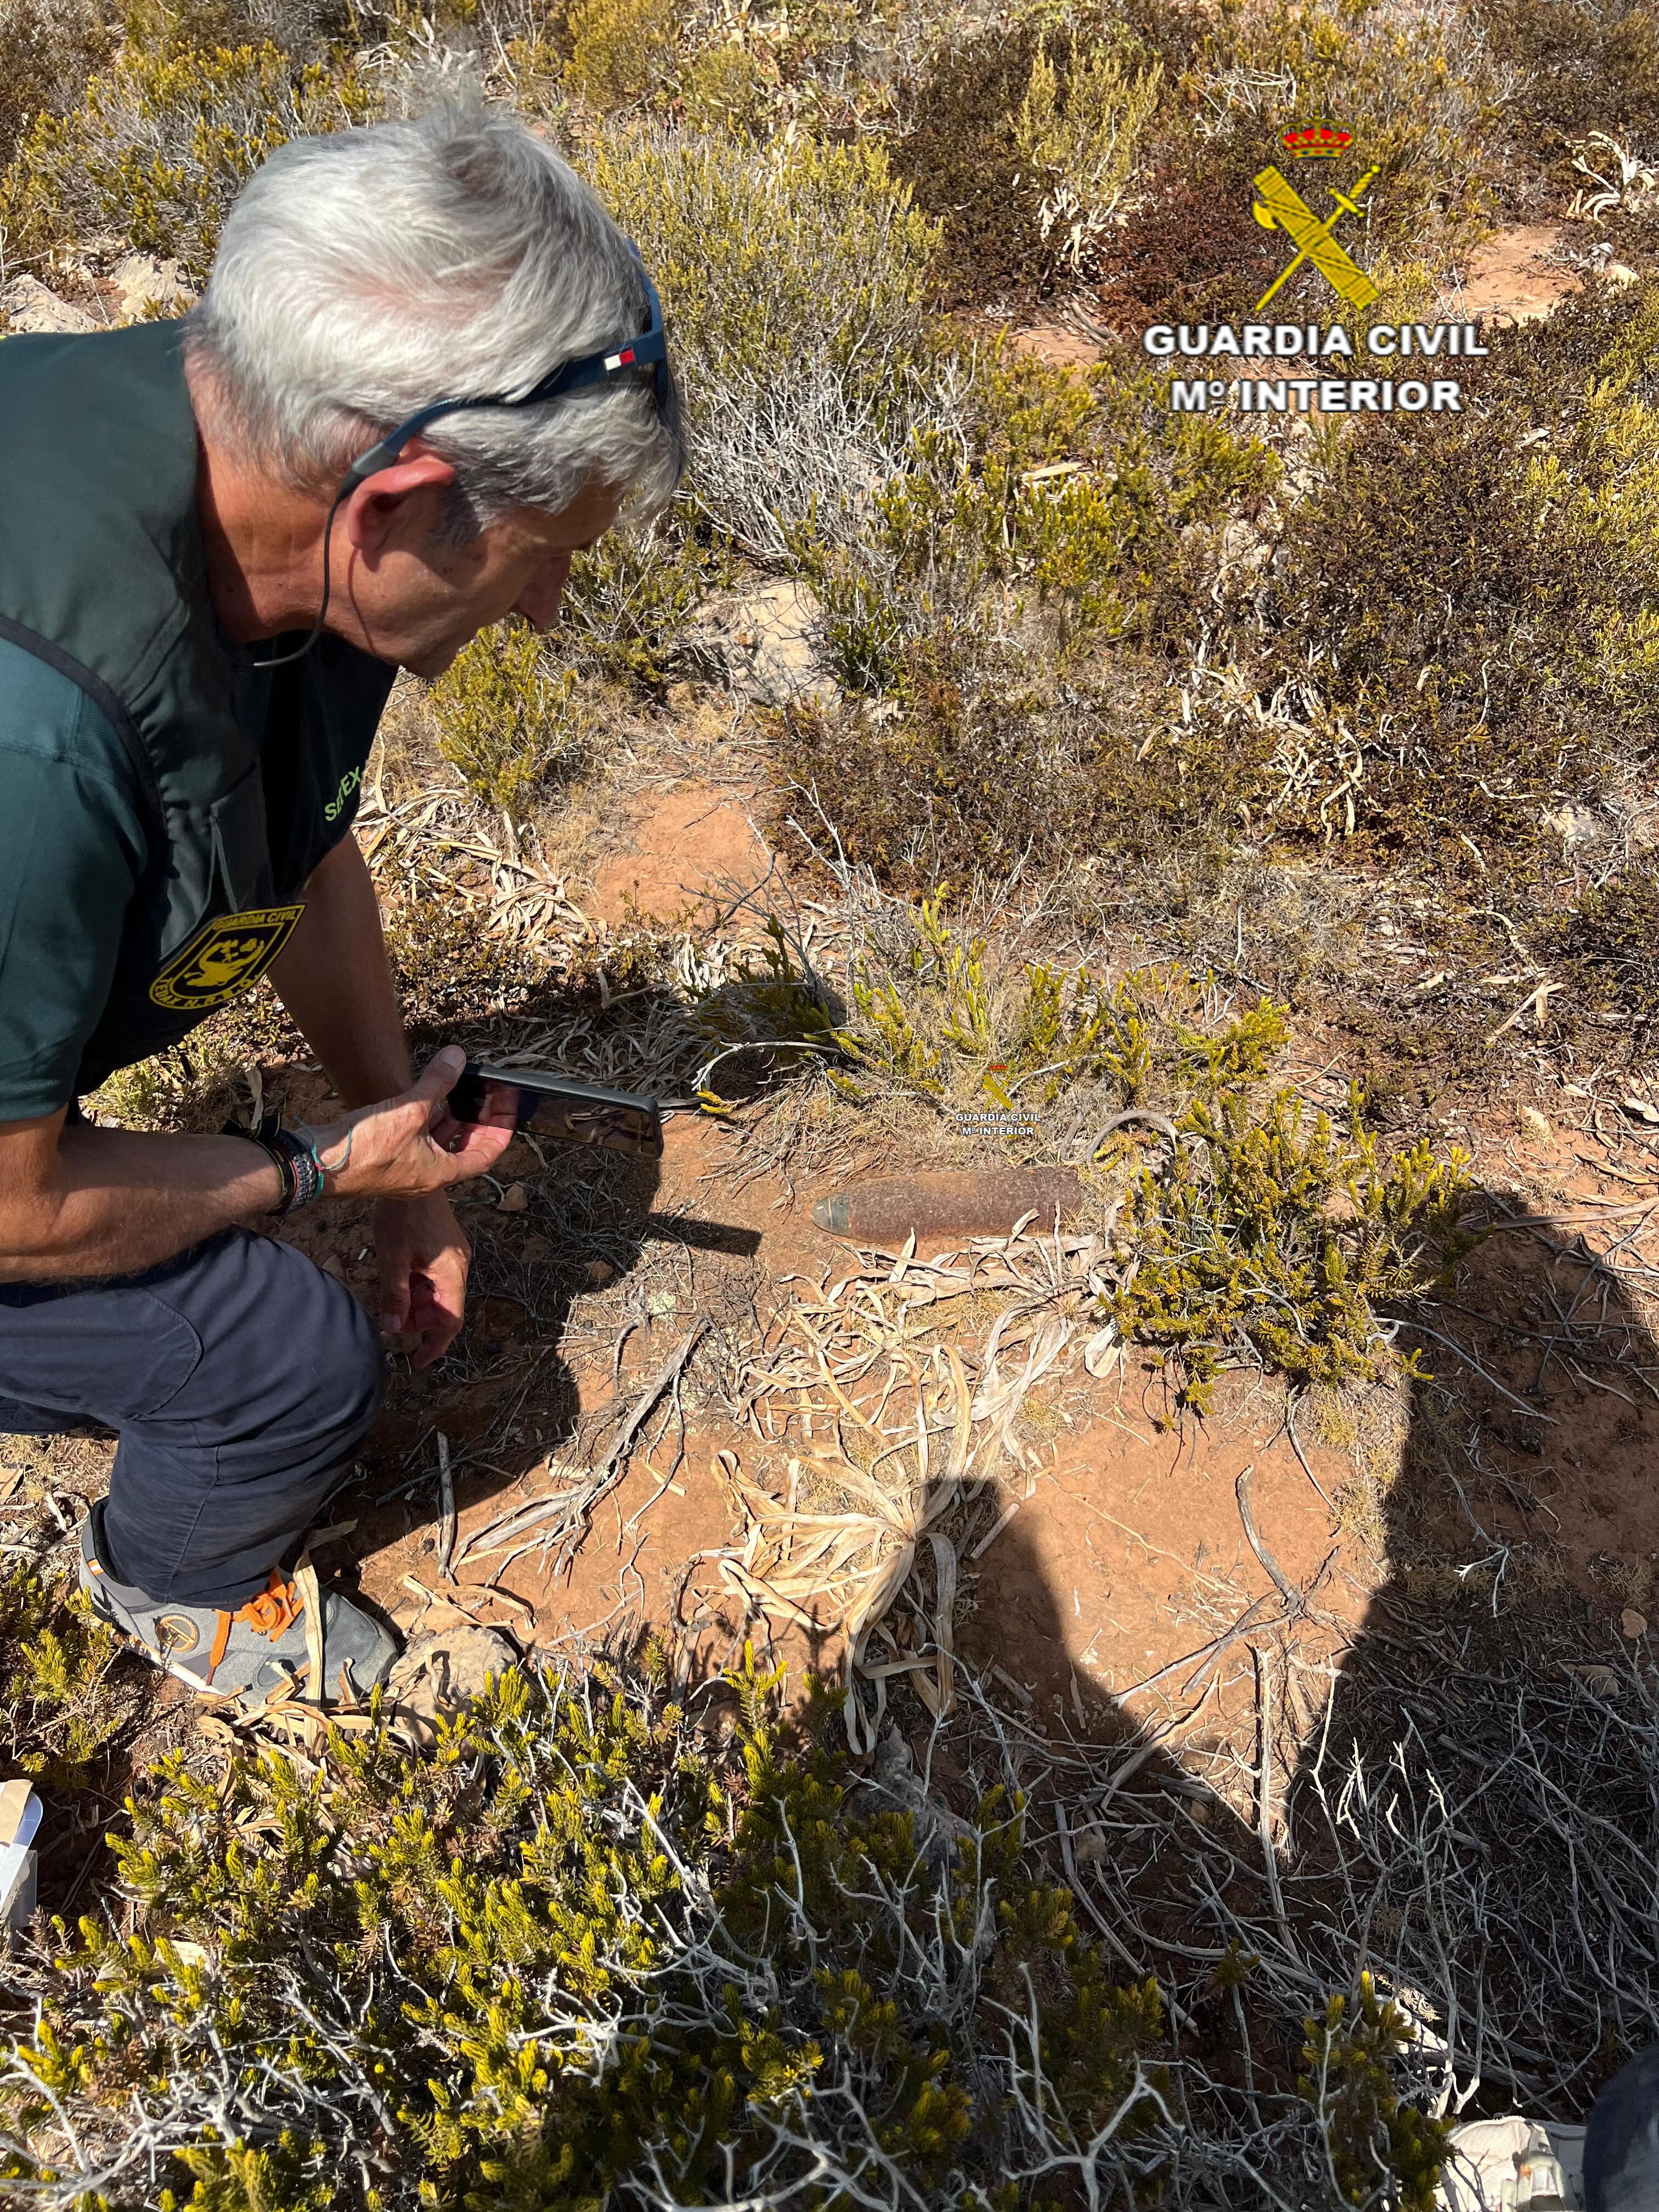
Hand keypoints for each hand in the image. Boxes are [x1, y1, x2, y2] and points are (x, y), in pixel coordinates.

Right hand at [309, 1046, 515, 1202]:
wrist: (317, 1164)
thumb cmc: (363, 1148)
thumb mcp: (409, 1110)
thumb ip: (437, 1082)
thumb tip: (458, 1057)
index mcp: (440, 1173)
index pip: (486, 1156)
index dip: (501, 1132)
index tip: (507, 1111)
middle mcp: (426, 1177)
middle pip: (465, 1153)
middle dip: (479, 1126)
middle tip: (490, 1102)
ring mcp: (406, 1172)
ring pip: (440, 1148)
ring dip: (453, 1125)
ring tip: (463, 1098)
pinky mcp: (387, 1163)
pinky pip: (419, 1145)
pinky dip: (429, 1126)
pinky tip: (427, 1105)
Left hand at [376, 1190, 470, 1368]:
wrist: (411, 1175)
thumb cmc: (403, 1215)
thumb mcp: (393, 1258)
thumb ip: (394, 1296)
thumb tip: (392, 1331)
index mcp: (452, 1272)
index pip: (450, 1321)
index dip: (434, 1345)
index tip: (416, 1362)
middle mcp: (460, 1265)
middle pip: (444, 1308)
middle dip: (419, 1322)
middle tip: (391, 1325)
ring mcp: (454, 1255)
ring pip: (438, 1292)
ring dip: (416, 1304)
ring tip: (390, 1304)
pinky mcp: (445, 1246)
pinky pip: (435, 1276)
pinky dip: (418, 1286)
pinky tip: (397, 1282)